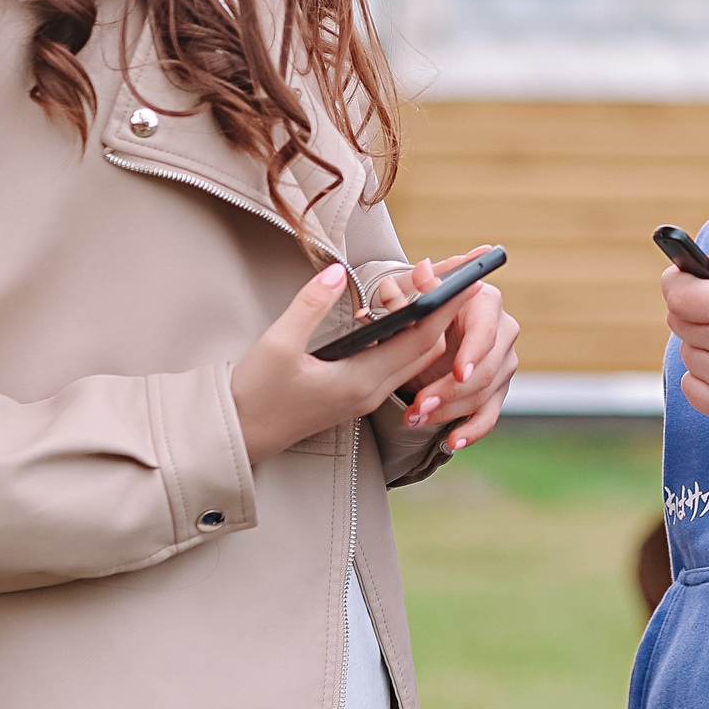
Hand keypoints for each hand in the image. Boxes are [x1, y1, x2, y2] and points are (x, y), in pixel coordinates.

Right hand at [231, 264, 462, 465]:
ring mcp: (366, 395)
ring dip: (428, 324)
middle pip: (426, 348)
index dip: (445, 307)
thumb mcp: (278, 344)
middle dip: (446, 312)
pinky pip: (396, 363)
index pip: (419, 339)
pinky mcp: (357, 394)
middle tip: (458, 275)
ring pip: (413, 357)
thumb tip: (337, 272)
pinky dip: (407, 337)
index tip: (467, 280)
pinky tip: (400, 313)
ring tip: (436, 287)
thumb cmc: (256, 394)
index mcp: (361, 380)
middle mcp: (372, 391)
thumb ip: (311, 305)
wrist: (241, 436)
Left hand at [372, 246, 521, 452]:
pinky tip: (452, 441)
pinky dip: (472, 429)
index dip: (475, 351)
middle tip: (419, 405)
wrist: (424, 328)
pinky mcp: (497, 390)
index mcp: (486, 301)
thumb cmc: (418, 305)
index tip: (460, 372)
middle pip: (488, 368)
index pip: (487, 328)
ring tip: (415, 419)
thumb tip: (423, 271)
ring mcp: (504, 363)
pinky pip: (490, 414)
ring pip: (484, 393)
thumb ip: (414, 286)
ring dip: (449, 410)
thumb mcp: (410, 293)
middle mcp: (504, 330)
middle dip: (451, 390)